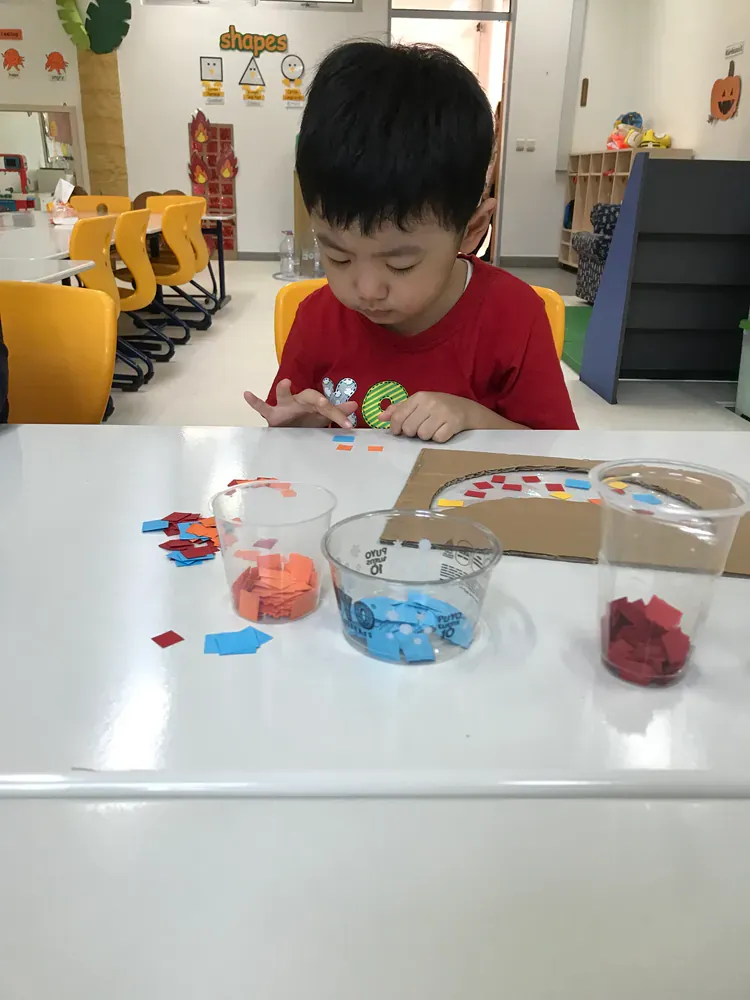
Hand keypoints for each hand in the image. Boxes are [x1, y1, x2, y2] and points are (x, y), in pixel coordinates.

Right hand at [244, 379, 356, 428]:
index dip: (337, 414)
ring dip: (284, 389)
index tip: (348, 424)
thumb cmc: (306, 421)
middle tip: (325, 403)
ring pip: (283, 395)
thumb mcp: (322, 417)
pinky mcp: (272, 415)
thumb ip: (338, 411)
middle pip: (309, 396)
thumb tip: (355, 405)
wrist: (288, 432)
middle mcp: (299, 401)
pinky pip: (262, 407)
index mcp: (313, 402)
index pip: (327, 405)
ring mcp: (284, 406)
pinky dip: (254, 401)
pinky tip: (247, 394)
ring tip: (285, 382)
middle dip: (318, 400)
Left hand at [382, 392, 524, 441]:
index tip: (399, 432)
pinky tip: (443, 432)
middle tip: (421, 429)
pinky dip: (439, 439)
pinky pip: (438, 439)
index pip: (398, 416)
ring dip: (427, 437)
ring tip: (433, 430)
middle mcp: (430, 403)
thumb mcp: (420, 404)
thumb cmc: (439, 408)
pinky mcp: (454, 423)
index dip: (396, 428)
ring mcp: (443, 413)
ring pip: (423, 435)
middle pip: (409, 428)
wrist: (467, 410)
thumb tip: (380, 417)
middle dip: (413, 433)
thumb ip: (399, 409)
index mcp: (420, 397)